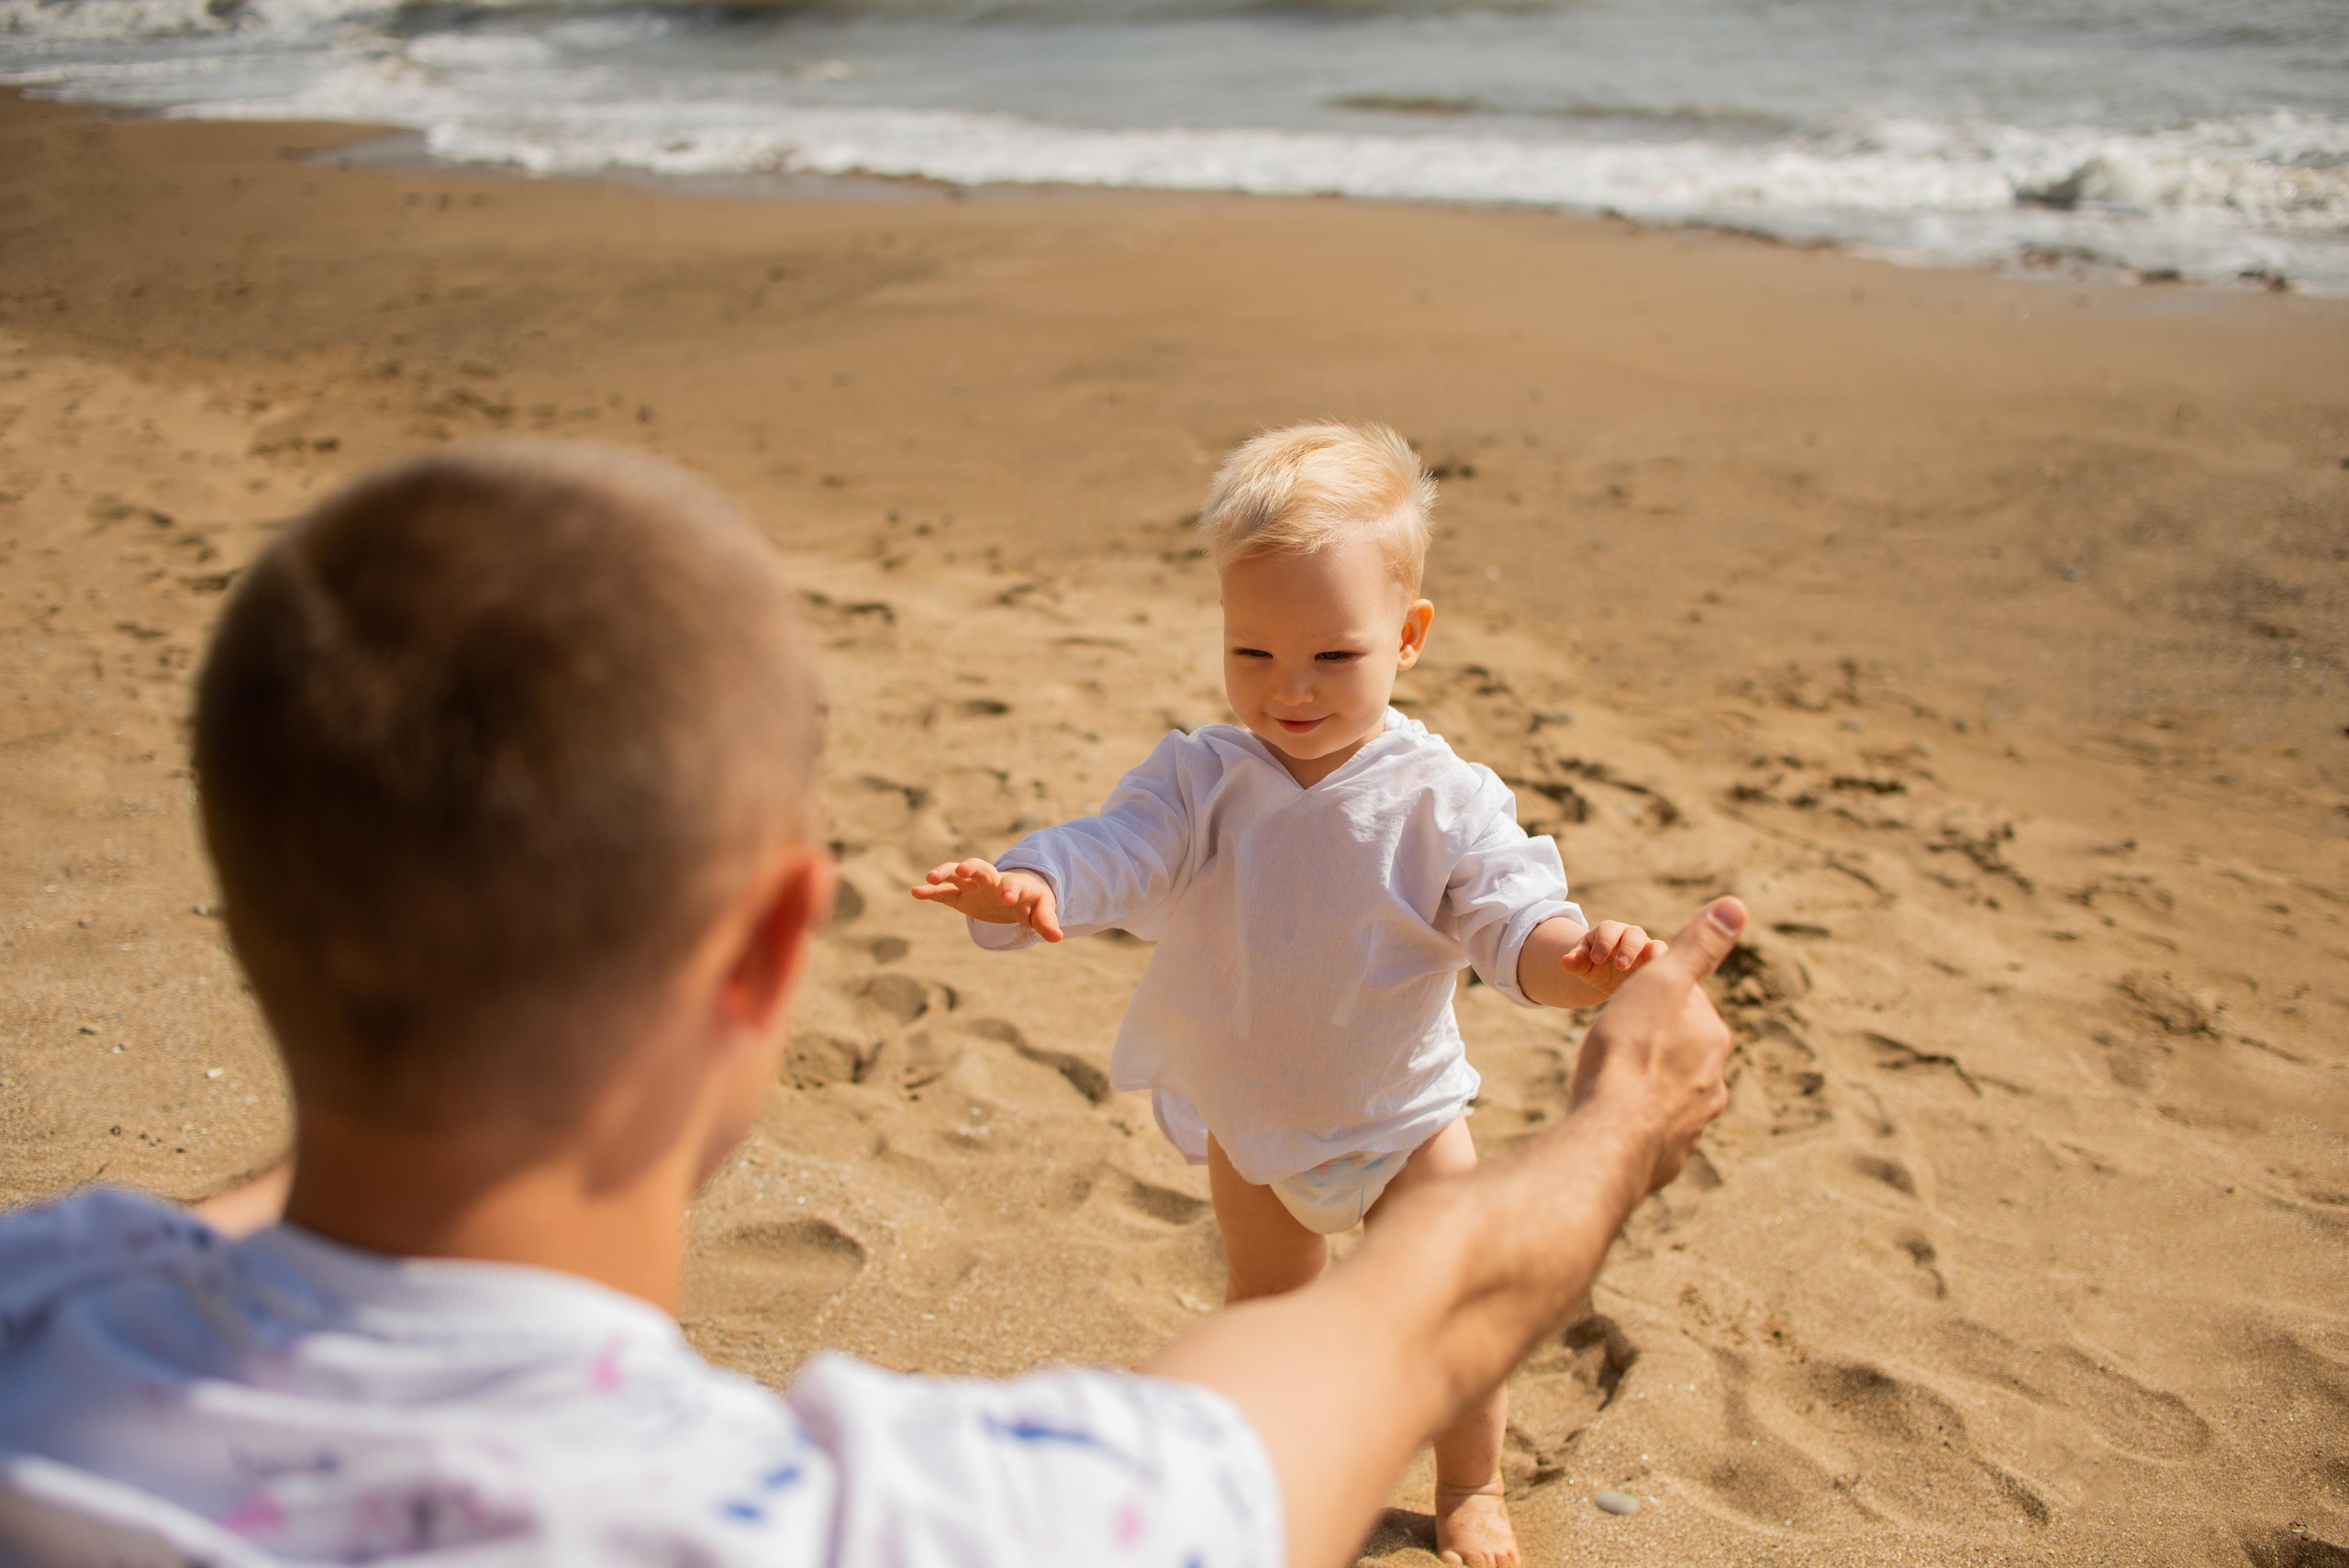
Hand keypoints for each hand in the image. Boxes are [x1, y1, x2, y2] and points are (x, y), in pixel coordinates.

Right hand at [909, 859, 1063, 941]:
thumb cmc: (1031, 900)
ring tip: (930, 878)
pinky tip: (915, 891)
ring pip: (957, 874)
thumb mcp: (1040, 909)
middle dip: (972, 867)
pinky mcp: (960, 895)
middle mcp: (991, 880)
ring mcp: (973, 886)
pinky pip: (943, 892)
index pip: (1012, 884)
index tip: (1007, 897)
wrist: (1016, 892)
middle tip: (963, 869)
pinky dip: (930, 892)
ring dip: (945, 873)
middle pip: (981, 868)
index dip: (1010, 889)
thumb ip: (1045, 921)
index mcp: (1013, 884)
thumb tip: (1057, 937)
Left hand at [1559, 919, 1664, 994]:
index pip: (1608, 930)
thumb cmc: (1594, 966)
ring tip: (1646, 973)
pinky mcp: (1659, 963)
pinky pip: (1668, 963)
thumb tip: (1565, 962)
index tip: (1596, 959)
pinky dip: (1668, 969)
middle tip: (1620, 966)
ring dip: (1653, 957)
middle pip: (1634, 934)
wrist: (1608, 976)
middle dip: (1628, 949)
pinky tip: (1664, 983)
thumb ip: (1576, 961)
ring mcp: (1647, 949)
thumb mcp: (1583, 964)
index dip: (1603, 942)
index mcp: (1609, 932)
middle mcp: (1631, 936)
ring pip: (1656, 946)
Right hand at [1568, 898, 1744, 1191]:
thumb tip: (1737, 905)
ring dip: (1646, 1087)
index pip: (1688, 1005)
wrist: (1610, 1136)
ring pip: (1669, 1095)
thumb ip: (1698, 947)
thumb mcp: (1660, 982)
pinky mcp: (1669, 1158)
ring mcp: (1693, 1124)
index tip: (1627, 1001)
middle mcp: (1714, 1082)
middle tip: (1613, 1041)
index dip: (1654, 998)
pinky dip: (1636, 1124)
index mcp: (1714, 1037)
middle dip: (1654, 1045)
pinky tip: (1612, 1119)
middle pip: (1681, 1051)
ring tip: (1611, 1082)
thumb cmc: (1630, 1053)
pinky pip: (1653, 1132)